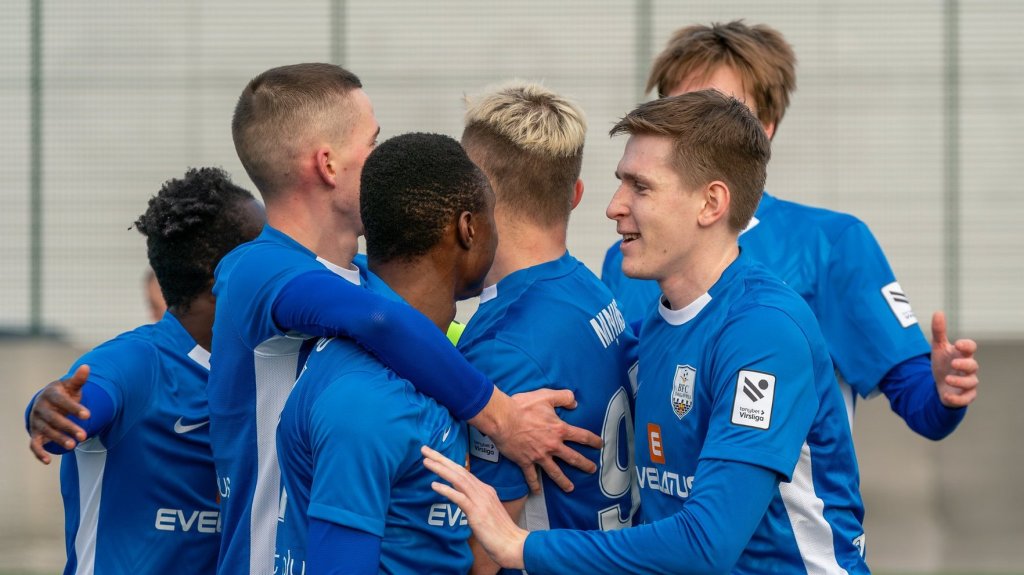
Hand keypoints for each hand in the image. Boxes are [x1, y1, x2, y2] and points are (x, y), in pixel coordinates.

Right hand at [28, 365, 90, 463]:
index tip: (89, 415)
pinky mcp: (34, 434)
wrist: (47, 402)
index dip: (74, 408)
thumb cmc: (64, 395)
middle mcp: (41, 408)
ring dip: (58, 439)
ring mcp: (36, 422)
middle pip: (54, 419)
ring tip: (73, 446)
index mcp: (50, 395)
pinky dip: (39, 453)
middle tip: (84, 435)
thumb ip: (79, 380)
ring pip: (46, 432)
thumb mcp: (71, 387)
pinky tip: (48, 461)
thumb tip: (87, 367)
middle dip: (69, 427)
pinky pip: (34, 445)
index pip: (62, 402)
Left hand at [423, 446, 527, 570]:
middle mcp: (482, 491)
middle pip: (459, 470)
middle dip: (441, 459)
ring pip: (458, 479)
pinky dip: (447, 490)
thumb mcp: (485, 512)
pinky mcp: (477, 512)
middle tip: (424, 449)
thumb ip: (474, 502)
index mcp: (484, 490)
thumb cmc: (500, 533)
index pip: (463, 472)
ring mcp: (480, 500)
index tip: (434, 456)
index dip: (447, 463)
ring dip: (441, 469)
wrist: (514, 545)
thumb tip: (460, 497)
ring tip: (426, 461)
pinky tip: (434, 485)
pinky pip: (460, 498)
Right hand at [484, 388, 601, 492]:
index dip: (593, 441)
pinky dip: (534, 485)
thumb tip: (574, 402)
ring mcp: (539, 456)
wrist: (503, 419)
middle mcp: (552, 445)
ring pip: (555, 472)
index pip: (581, 436)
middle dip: (584, 464)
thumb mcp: (546, 396)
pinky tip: (537, 492)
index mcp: (559, 430)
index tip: (600, 445)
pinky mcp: (525, 461)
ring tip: (570, 488)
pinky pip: (531, 476)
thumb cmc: (523, 406)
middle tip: (592, 470)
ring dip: (564, 481)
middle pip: (573, 458)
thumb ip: (563, 397)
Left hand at [930, 311, 978, 407]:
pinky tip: (947, 396)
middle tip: (953, 363)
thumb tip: (938, 312)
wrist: (941, 385)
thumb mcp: (938, 348)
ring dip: (960, 381)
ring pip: (971, 382)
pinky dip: (958, 399)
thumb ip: (938, 331)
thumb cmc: (943, 364)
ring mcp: (968, 383)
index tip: (958, 344)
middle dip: (965, 364)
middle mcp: (968, 369)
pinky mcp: (965, 396)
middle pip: (973, 365)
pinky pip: (966, 399)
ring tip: (947, 379)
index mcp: (962, 354)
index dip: (967, 345)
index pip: (970, 347)